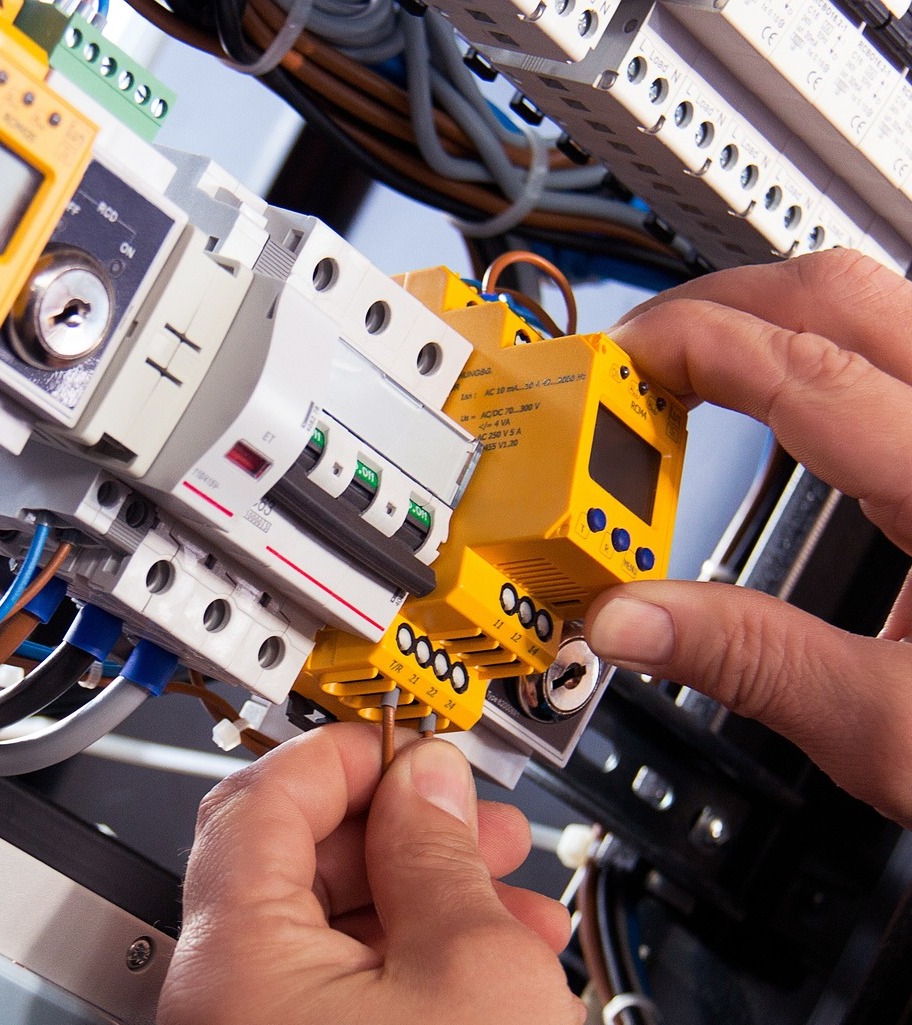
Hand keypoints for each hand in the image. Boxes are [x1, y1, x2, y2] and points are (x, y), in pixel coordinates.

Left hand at [157, 724, 582, 1024]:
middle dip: (403, 829)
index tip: (406, 743)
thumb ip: (440, 854)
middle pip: (293, 862)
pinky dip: (408, 966)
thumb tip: (425, 783)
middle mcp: (219, 1002)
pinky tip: (489, 963)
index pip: (259, 797)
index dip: (345, 752)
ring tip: (510, 895)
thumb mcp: (472, 970)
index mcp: (232, 961)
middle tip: (475, 817)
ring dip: (422, 899)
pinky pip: (337, 996)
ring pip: (326, 934)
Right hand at [585, 248, 911, 827]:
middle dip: (721, 305)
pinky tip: (779, 397)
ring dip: (772, 317)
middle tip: (639, 358)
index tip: (620, 364)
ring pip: (884, 302)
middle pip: (845, 294)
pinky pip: (901, 349)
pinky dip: (818, 349)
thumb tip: (631, 616)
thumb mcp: (892, 731)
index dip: (696, 350)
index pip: (809, 373)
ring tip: (693, 374)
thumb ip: (750, 662)